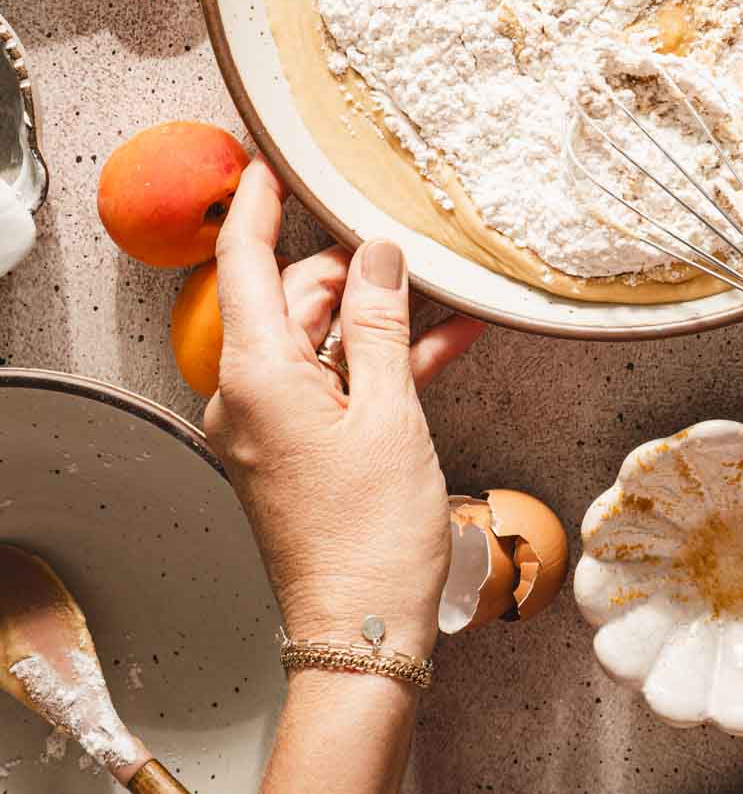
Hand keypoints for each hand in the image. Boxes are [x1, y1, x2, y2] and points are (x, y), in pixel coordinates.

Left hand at [204, 158, 483, 657]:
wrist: (362, 633)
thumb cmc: (370, 534)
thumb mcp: (391, 411)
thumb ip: (381, 322)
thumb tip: (378, 255)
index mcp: (255, 376)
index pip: (243, 262)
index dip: (257, 204)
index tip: (271, 160)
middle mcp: (248, 395)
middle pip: (291, 298)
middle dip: (350, 266)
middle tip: (408, 241)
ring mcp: (272, 425)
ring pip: (321, 339)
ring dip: (380, 315)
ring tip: (446, 291)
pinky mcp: (299, 450)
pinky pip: (336, 383)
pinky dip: (383, 362)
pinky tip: (448, 341)